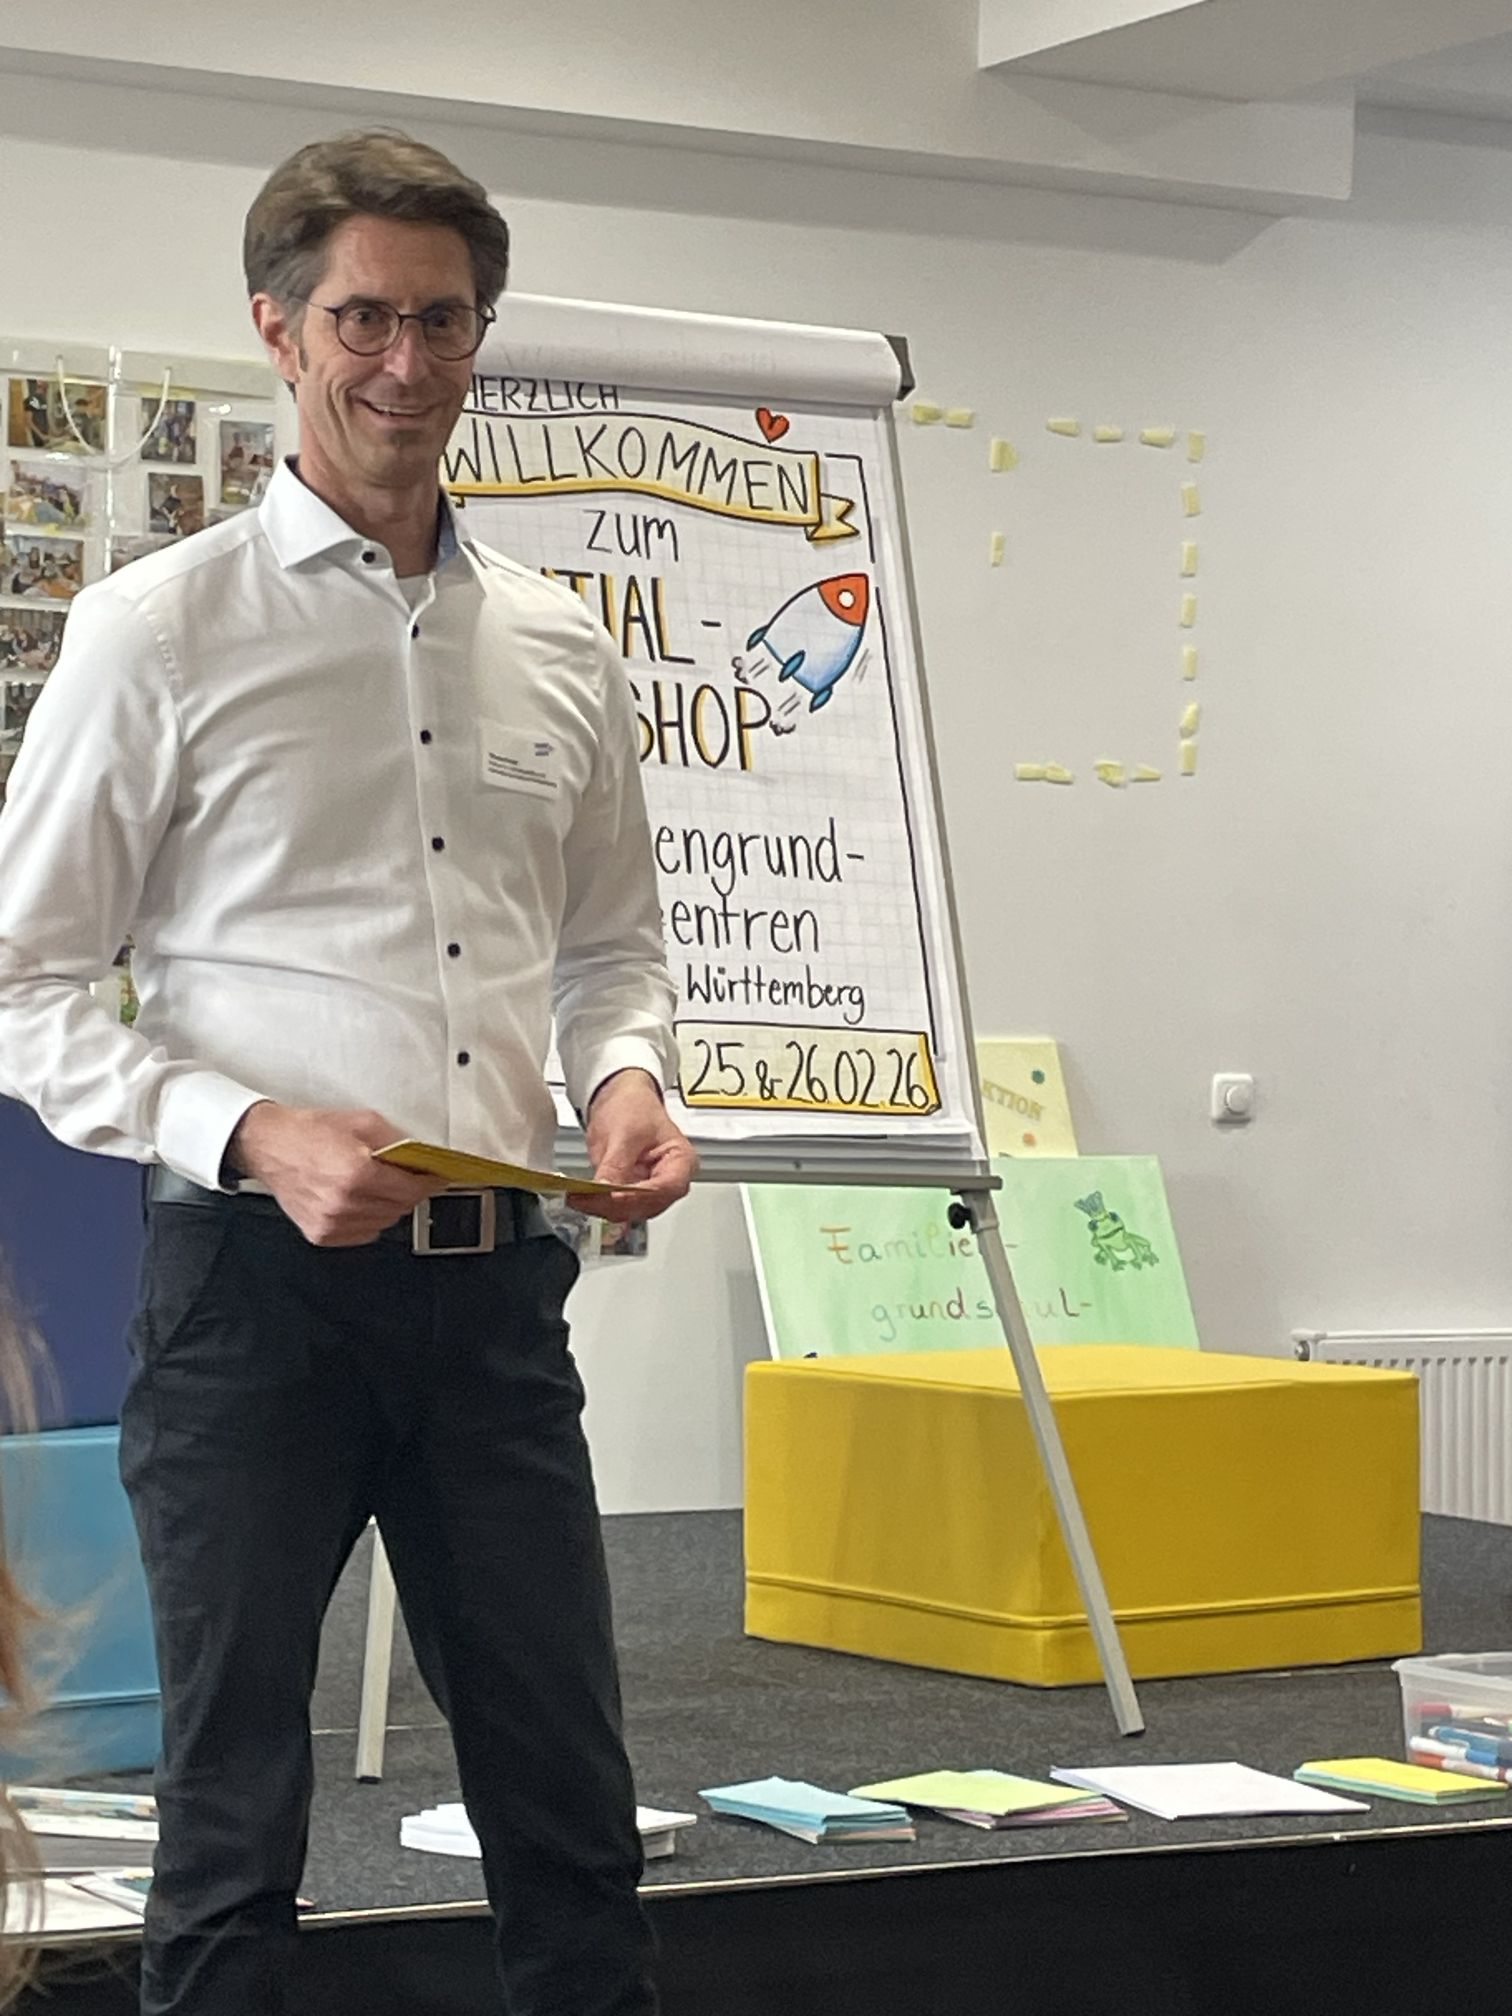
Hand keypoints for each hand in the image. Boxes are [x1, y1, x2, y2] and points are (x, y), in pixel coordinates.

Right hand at [227, 1102, 444, 1245]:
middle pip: (401, 1207)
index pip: (411, 1189)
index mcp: (356, 1173)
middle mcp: (343, 1202)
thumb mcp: (361, 1122)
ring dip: (389, 1205)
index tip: (436, 1178)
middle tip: (405, 1176)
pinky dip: (369, 1219)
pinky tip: (358, 1199)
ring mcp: (331, 1222)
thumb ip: (396, 1142)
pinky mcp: (321, 1234)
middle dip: (409, 1191)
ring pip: (385, 1222)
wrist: (269, 1145)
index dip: (429, 1183)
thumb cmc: (308, 1132)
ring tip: (375, 1184)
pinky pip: (363, 1233)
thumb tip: (421, 1157)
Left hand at [570, 1069, 697, 1222]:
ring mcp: (650, 1188)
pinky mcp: (631, 1191)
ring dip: (604, 1207)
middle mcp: (669, 1180)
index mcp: (681, 1161)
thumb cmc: (635, 1105)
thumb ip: (616, 1163)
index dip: (637, 1196)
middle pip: (647, 1205)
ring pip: (630, 1211)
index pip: (664, 1188)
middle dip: (616, 1204)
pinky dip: (599, 1204)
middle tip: (588, 1198)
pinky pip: (617, 1205)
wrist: (621, 1097)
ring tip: (580, 1198)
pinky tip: (583, 1198)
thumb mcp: (626, 1131)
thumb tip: (605, 1188)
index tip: (611, 1196)